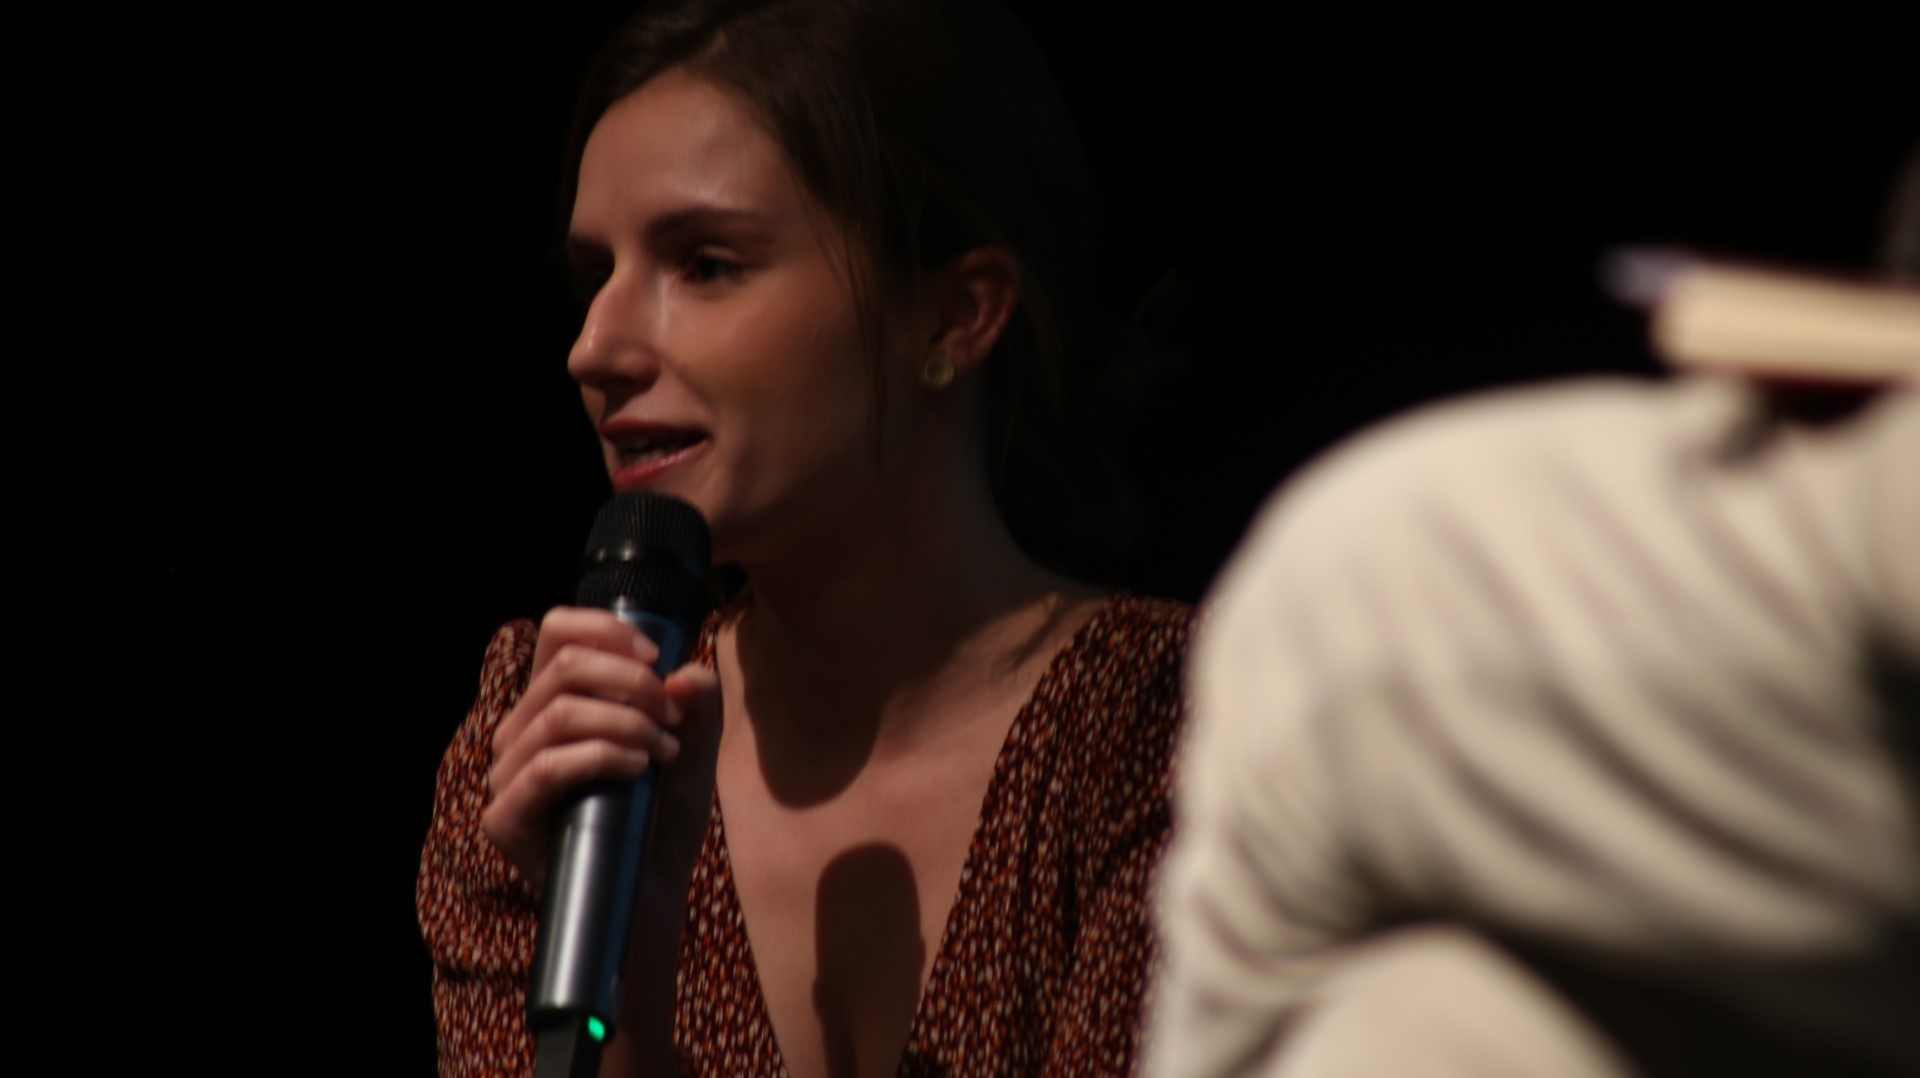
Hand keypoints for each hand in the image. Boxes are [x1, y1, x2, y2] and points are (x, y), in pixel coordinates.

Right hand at [482, 606, 721, 888]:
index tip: (656, 656)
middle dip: (632, 682)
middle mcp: (521, 731)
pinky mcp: (505, 819)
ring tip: (664, 751)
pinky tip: (639, 770)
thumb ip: (697, 705)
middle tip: (672, 718)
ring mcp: (507, 776)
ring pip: (559, 713)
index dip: (605, 629)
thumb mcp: (694, 749)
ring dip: (626, 723)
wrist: (653, 893)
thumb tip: (686, 673)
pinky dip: (601, 758)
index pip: (557, 632)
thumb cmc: (664, 815)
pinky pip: (546, 767)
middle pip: (564, 666)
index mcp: (554, 701)